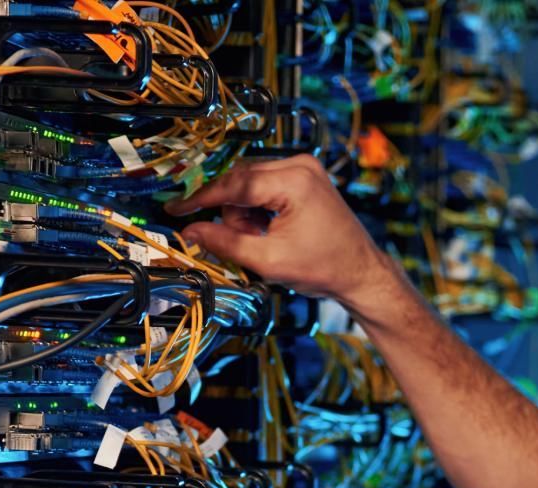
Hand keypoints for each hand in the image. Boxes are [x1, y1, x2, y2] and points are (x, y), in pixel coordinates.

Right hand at [165, 154, 403, 313]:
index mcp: (294, 181)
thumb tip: (190, 231)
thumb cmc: (325, 268)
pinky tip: (270, 229)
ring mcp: (304, 167)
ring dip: (245, 212)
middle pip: (240, 180)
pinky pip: (264, 184)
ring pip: (249, 183)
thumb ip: (225, 244)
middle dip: (232, 213)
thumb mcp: (269, 262)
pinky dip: (259, 208)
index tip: (176, 209)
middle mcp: (299, 165)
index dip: (201, 199)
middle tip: (242, 241)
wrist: (361, 272)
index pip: (234, 184)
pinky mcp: (305, 175)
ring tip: (263, 239)